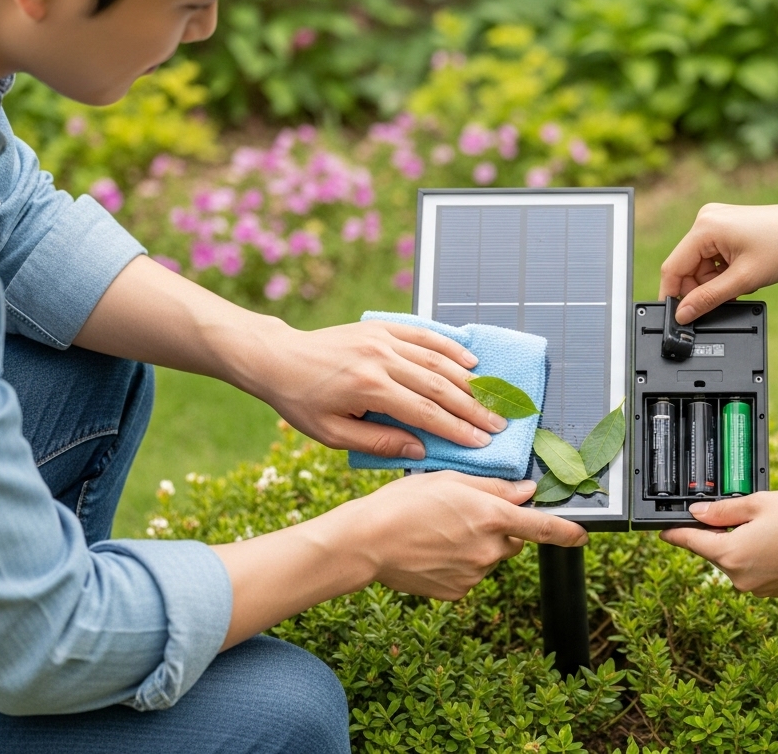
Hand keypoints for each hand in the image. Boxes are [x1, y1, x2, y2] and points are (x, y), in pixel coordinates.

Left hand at [250, 320, 507, 457]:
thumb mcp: (331, 434)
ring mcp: (383, 339)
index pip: (425, 412)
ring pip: (437, 360)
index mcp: (369, 388)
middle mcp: (381, 359)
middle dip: (473, 407)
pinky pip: (424, 335)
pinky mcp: (382, 327)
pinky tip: (470, 362)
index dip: (457, 429)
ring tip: (492, 398)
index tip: (481, 442)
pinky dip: (450, 347)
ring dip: (469, 380)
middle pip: (439, 386)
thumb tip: (420, 450)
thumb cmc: (301, 402)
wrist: (278, 358)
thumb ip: (377, 442)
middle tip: (498, 424)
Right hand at [347, 471, 588, 599]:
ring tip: (439, 532)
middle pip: (512, 540)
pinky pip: (470, 575)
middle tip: (463, 516)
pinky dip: (459, 564)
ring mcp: (474, 574)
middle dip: (499, 529)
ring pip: (489, 558)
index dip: (568, 532)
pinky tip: (433, 552)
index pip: (544, 528)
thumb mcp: (450, 481)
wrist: (367, 543)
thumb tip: (527, 492)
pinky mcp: (458, 592)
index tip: (583, 536)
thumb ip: (494, 487)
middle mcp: (489, 549)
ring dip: (476, 546)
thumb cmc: (403, 504)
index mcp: (492, 517)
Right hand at [659, 203, 777, 323]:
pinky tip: (744, 273)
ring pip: (701, 264)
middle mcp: (706, 219)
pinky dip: (724, 271)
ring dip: (717, 281)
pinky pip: (712, 256)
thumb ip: (708, 299)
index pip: (673, 267)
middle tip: (727, 299)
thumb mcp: (743, 280)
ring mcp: (716, 220)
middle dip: (703, 288)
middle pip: (687, 267)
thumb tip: (683, 314)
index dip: (674, 295)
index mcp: (705, 227)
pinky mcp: (726, 225)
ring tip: (743, 283)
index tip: (679, 318)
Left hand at [660, 491, 777, 596]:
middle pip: (714, 551)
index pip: (690, 542)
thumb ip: (722, 511)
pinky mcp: (772, 591)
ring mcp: (756, 588)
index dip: (675, 533)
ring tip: (769, 524)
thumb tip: (695, 514)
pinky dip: (757, 555)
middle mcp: (738, 578)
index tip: (662, 529)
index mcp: (730, 554)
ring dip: (740, 543)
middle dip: (719, 532)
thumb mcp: (758, 503)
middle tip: (741, 511)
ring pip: (735, 560)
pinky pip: (753, 570)